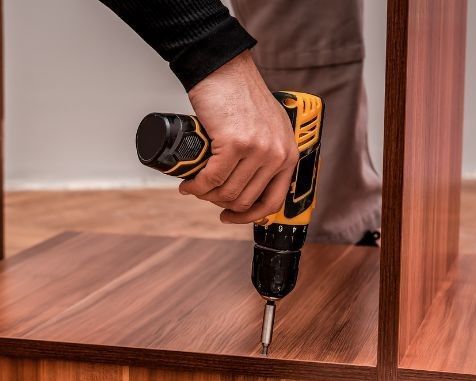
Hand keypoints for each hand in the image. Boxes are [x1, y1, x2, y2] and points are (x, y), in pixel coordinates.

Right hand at [181, 51, 297, 224]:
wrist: (224, 69)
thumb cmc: (240, 95)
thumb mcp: (268, 127)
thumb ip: (267, 152)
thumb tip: (248, 183)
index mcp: (287, 153)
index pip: (272, 200)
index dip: (248, 216)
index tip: (230, 216)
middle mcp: (276, 154)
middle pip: (244, 200)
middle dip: (219, 203)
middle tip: (204, 194)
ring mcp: (257, 150)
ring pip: (226, 193)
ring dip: (205, 195)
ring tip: (194, 187)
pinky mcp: (234, 144)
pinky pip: (212, 179)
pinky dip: (196, 185)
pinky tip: (188, 183)